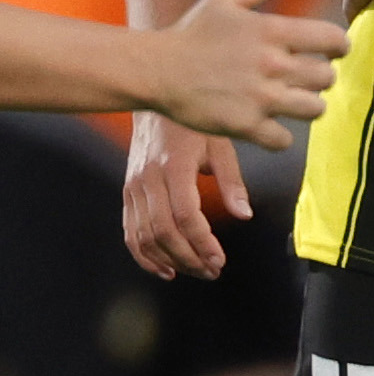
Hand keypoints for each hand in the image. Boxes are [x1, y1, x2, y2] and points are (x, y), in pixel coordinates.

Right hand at [125, 107, 252, 281]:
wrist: (155, 103)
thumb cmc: (194, 125)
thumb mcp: (221, 145)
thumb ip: (232, 182)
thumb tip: (245, 215)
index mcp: (174, 167)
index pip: (185, 215)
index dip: (202, 242)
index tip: (220, 260)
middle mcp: (148, 180)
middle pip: (163, 231)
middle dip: (189, 258)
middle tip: (213, 272)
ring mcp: (133, 187)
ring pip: (144, 235)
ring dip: (170, 260)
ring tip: (196, 272)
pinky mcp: (127, 192)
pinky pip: (130, 231)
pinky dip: (144, 255)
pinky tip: (165, 270)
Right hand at [139, 0, 340, 161]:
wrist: (154, 70)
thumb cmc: (192, 33)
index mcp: (271, 31)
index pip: (332, 39)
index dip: (339, 46)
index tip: (332, 51)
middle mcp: (271, 65)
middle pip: (327, 78)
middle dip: (321, 78)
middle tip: (305, 77)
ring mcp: (259, 98)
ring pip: (314, 109)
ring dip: (306, 106)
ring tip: (292, 100)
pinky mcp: (245, 125)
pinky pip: (283, 140)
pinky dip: (279, 136)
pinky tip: (268, 124)